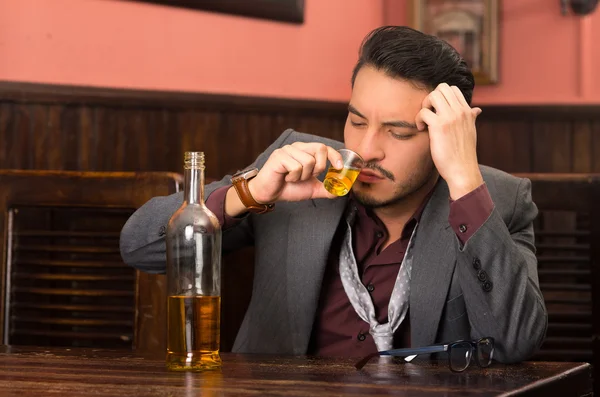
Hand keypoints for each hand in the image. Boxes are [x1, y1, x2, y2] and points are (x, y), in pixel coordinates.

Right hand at [248, 142, 342, 203]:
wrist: (269, 194)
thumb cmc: (288, 188)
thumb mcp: (312, 189)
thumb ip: (326, 188)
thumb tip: (341, 191)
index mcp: (305, 151)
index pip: (324, 147)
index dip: (334, 155)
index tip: (339, 167)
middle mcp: (297, 147)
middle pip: (320, 148)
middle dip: (319, 167)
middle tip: (309, 176)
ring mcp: (287, 150)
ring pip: (308, 161)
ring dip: (303, 176)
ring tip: (293, 179)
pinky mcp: (279, 156)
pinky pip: (296, 167)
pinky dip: (294, 177)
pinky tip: (286, 178)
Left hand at [415, 83, 483, 199]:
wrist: (463, 170)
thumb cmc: (464, 154)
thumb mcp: (471, 132)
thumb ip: (471, 118)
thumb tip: (477, 110)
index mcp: (467, 112)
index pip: (453, 89)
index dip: (440, 97)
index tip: (436, 111)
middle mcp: (460, 111)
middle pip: (442, 87)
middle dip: (431, 98)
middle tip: (428, 114)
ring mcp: (450, 117)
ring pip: (433, 95)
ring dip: (424, 106)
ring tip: (424, 120)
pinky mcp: (439, 126)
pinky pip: (424, 112)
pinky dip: (418, 119)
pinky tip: (421, 129)